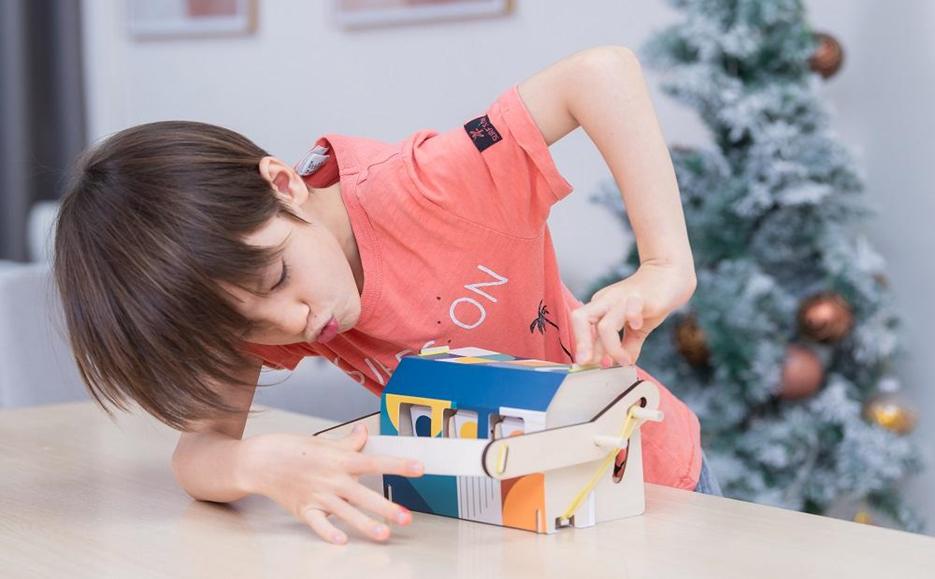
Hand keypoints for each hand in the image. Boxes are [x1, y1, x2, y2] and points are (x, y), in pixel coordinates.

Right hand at [241, 424, 423, 544]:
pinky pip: (318, 524)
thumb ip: (348, 442)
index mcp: (339, 460)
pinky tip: (342, 541)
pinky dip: (328, 533)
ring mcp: (318, 496)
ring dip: (366, 525)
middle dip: (386, 508)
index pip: (375, 462)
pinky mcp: (304, 510)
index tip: (419, 468)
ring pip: (346, 513)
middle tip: (406, 517)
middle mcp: (332, 479)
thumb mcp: (324, 442)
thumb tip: (364, 433)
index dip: (399, 465)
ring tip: (384, 535)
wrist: (261, 461)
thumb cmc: (292, 450)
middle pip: (364, 494)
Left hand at [571, 263, 695, 366]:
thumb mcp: (636, 327)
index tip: (592, 364)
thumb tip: (624, 363)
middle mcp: (606, 301)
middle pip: (580, 319)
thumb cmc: (649, 300)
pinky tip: (636, 326)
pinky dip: (631, 320)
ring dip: (612, 347)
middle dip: (582, 343)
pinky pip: (630, 308)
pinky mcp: (641, 297)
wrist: (669, 274)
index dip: (583, 347)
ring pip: (605, 324)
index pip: (581, 327)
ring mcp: (622, 298)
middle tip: (587, 362)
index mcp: (600, 308)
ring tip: (624, 361)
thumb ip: (628, 345)